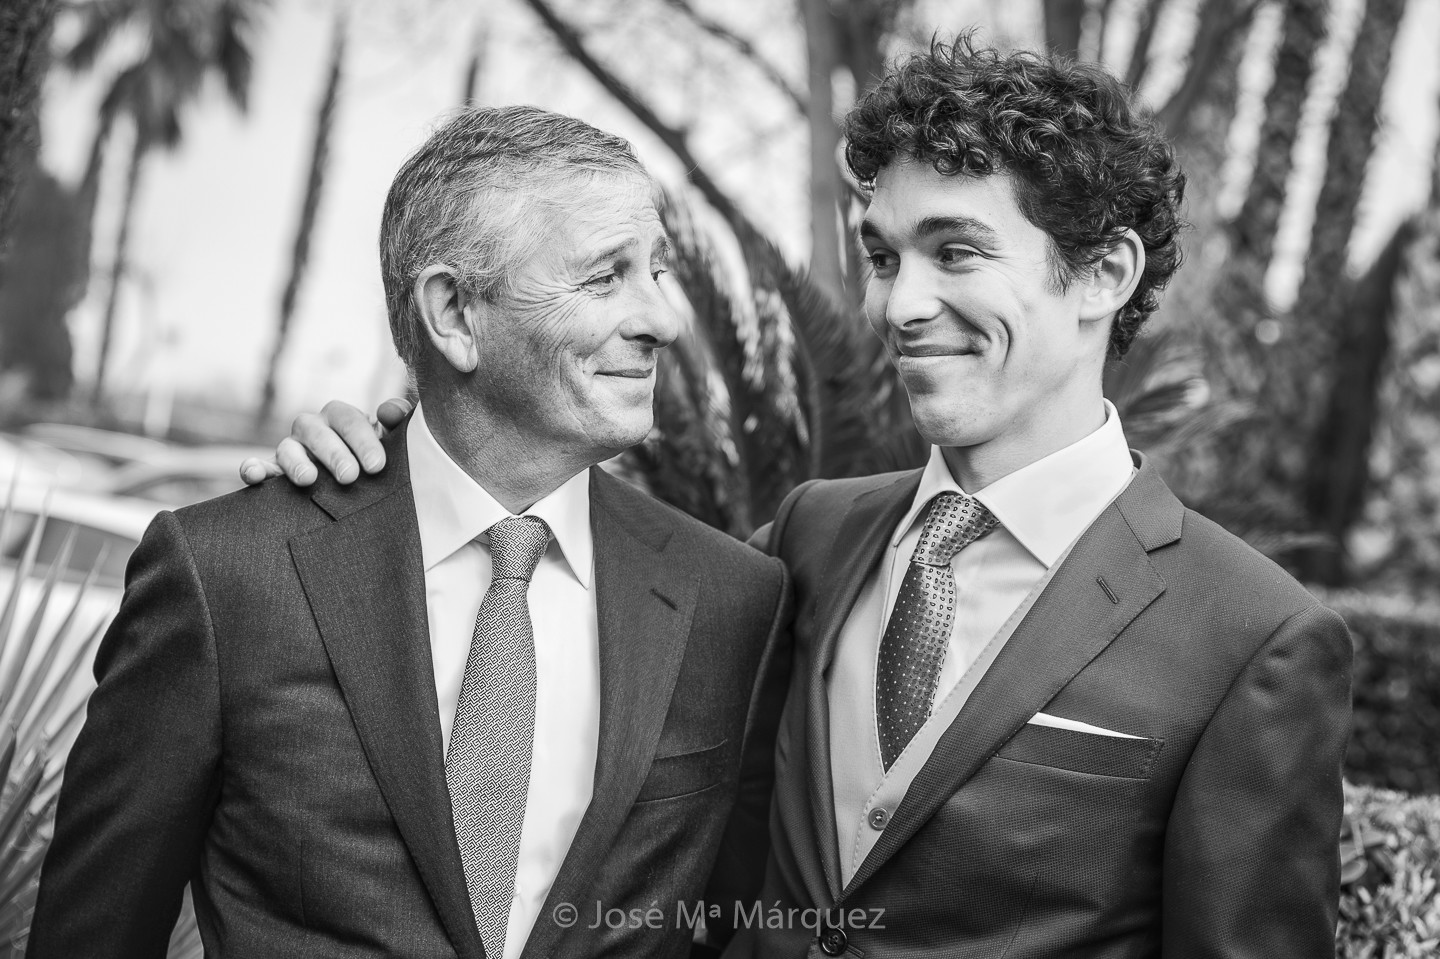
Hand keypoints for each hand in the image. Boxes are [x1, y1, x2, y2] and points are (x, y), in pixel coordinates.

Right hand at [239, 398, 411, 486]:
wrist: (358, 481)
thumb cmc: (376, 455)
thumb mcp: (391, 438)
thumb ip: (396, 420)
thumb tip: (391, 411)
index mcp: (341, 417)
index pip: (349, 420)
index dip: (363, 441)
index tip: (376, 466)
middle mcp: (313, 429)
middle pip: (317, 432)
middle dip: (334, 454)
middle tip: (350, 476)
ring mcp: (291, 449)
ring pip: (286, 448)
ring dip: (297, 462)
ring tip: (309, 479)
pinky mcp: (275, 472)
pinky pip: (259, 467)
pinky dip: (253, 468)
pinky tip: (253, 475)